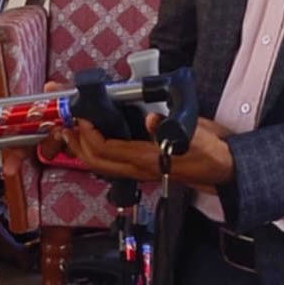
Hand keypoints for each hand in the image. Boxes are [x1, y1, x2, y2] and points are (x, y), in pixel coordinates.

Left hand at [58, 111, 234, 188]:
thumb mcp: (195, 136)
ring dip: (79, 145)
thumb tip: (150, 119)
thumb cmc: (210, 153)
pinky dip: (93, 146)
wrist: (223, 168)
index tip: (80, 116)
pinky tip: (88, 132)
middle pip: (94, 160)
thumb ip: (170, 129)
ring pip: (98, 162)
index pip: (107, 151)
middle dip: (74, 142)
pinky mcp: (139, 161)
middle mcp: (136, 167)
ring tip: (66, 127)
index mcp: (145, 161)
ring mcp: (136, 166)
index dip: (89, 135)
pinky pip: (108, 158)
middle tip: (61, 121)